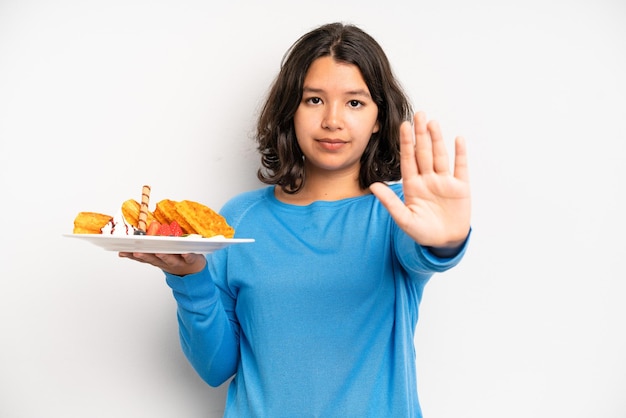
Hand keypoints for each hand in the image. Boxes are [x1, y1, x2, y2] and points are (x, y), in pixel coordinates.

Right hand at [118, 252, 206, 275]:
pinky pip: (189, 258)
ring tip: (158, 252)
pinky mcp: (191, 260)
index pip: (142, 257)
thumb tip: (126, 248)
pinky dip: (187, 255)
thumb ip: (145, 251)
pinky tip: (185, 251)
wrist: (193, 271)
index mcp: (157, 259)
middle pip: (154, 259)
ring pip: (170, 259)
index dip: (132, 255)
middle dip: (145, 255)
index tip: (122, 251)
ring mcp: (178, 262)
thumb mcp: (157, 256)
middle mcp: (165, 262)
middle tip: (137, 251)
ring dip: (164, 256)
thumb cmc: (174, 259)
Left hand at [370, 111, 470, 248]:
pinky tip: (458, 139)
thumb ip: (390, 202)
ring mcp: (444, 182)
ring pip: (440, 156)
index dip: (406, 143)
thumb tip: (373, 186)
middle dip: (421, 134)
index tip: (403, 126)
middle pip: (424, 152)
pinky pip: (460, 167)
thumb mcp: (404, 219)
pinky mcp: (460, 187)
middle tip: (418, 114)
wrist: (444, 242)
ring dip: (437, 139)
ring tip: (432, 122)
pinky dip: (460, 153)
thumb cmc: (422, 232)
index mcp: (413, 185)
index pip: (409, 159)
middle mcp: (428, 179)